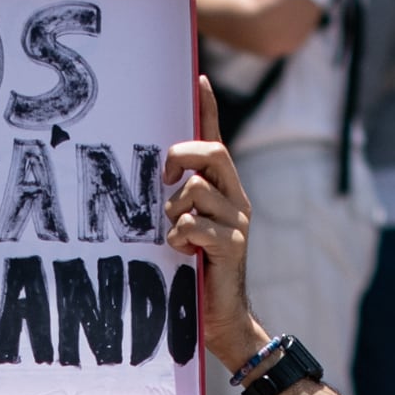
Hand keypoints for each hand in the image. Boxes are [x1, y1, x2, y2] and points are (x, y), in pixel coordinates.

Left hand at [164, 80, 263, 368]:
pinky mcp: (232, 243)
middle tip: (165, 179)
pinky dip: (179, 238)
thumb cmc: (194, 271)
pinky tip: (184, 254)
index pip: (216, 139)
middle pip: (212, 153)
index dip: (208, 108)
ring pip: (195, 191)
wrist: (221, 317)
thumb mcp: (183, 227)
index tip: (199, 76)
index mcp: (223, 189)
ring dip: (174, 213)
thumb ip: (175, 200)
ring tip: (176, 237)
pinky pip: (193, 225)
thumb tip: (157, 176)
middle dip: (182, 158)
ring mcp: (237, 220)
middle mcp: (236, 198)